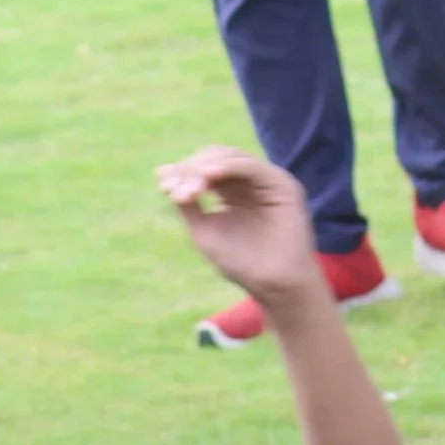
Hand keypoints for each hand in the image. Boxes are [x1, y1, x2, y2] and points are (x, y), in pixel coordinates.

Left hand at [157, 147, 320, 306]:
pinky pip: (251, 167)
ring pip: (231, 158)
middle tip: (176, 190)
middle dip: (191, 170)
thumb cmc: (240, 263)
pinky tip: (210, 175)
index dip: (183, 173)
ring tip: (191, 189)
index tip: (164, 187)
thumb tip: (162, 173)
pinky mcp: (282, 184)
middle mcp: (248, 182)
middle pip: (214, 158)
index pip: (203, 169)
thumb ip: (186, 203)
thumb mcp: (203, 230)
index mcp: (231, 191)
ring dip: (205, 168)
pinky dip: (229, 167)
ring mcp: (266, 181)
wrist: (272, 286)